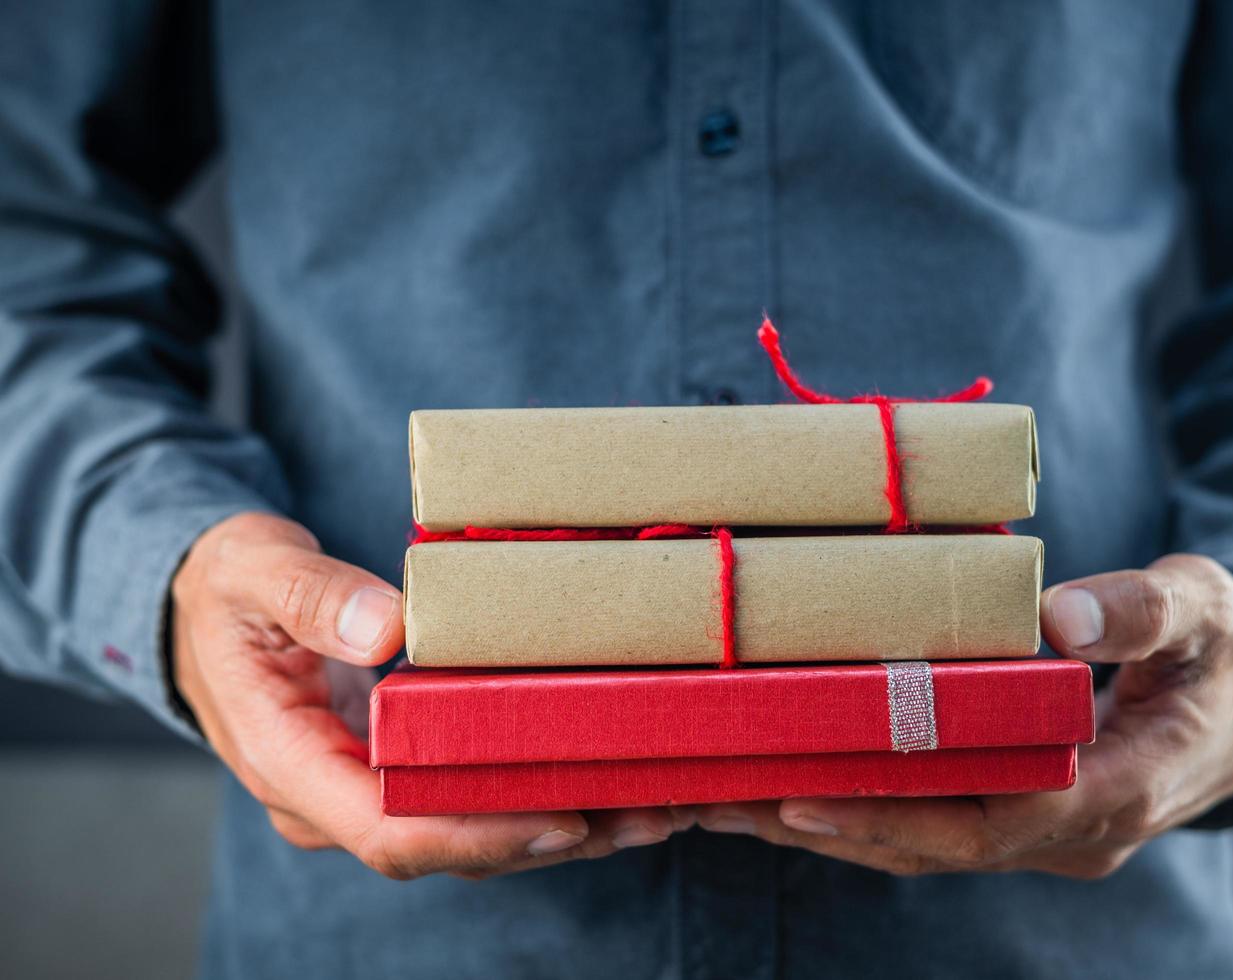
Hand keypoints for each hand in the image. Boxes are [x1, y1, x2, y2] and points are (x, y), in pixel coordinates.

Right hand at [171, 512, 673, 879]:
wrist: (204, 608)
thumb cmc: (228, 588)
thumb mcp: (255, 572)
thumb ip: (315, 596)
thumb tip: (387, 629)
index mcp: (288, 760)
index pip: (388, 828)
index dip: (480, 835)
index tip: (564, 818)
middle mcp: (329, 797)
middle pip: (448, 844)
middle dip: (549, 836)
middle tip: (651, 812)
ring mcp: (363, 789)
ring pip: (469, 832)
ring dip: (564, 825)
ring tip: (659, 806)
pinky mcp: (395, 770)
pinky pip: (470, 798)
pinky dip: (539, 794)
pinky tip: (612, 781)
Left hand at [689, 554, 1232, 877]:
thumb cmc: (1224, 653)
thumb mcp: (1204, 613)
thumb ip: (1142, 611)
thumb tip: (1059, 614)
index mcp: (1125, 788)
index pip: (1002, 820)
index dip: (902, 813)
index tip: (807, 793)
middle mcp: (1077, 830)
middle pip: (941, 845)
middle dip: (833, 826)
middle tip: (728, 797)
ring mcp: (1048, 831)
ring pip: (927, 844)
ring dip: (832, 825)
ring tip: (731, 798)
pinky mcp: (1024, 813)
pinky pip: (935, 822)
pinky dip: (864, 808)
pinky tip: (793, 783)